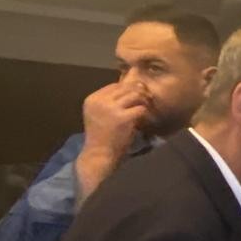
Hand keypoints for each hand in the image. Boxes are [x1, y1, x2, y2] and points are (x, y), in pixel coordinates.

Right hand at [77, 82, 148, 198]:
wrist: (99, 154)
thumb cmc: (102, 136)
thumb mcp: (99, 114)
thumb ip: (109, 102)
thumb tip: (130, 86)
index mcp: (92, 99)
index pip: (114, 85)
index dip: (128, 88)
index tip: (137, 94)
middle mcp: (99, 101)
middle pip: (125, 87)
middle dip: (139, 91)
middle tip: (148, 99)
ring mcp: (111, 109)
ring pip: (134, 94)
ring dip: (144, 100)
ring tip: (147, 107)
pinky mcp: (123, 118)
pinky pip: (140, 108)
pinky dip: (145, 112)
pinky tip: (145, 118)